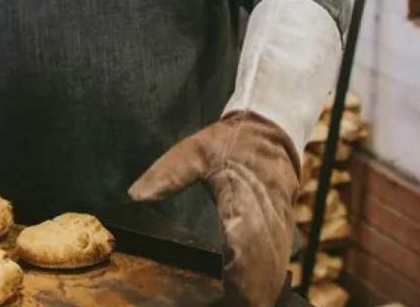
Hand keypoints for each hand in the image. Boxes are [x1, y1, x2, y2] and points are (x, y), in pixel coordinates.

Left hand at [128, 111, 299, 306]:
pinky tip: (256, 298)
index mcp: (243, 196)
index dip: (239, 272)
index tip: (229, 294)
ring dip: (261, 291)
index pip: (245, 241)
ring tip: (243, 305)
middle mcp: (266, 214)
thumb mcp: (195, 150)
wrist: (270, 131)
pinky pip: (279, 261)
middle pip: (263, 264)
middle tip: (230, 306)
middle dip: (250, 293)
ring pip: (275, 267)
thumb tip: (136, 195)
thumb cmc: (229, 142)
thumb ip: (168, 174)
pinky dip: (268, 282)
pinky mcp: (283, 229)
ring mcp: (279, 224)